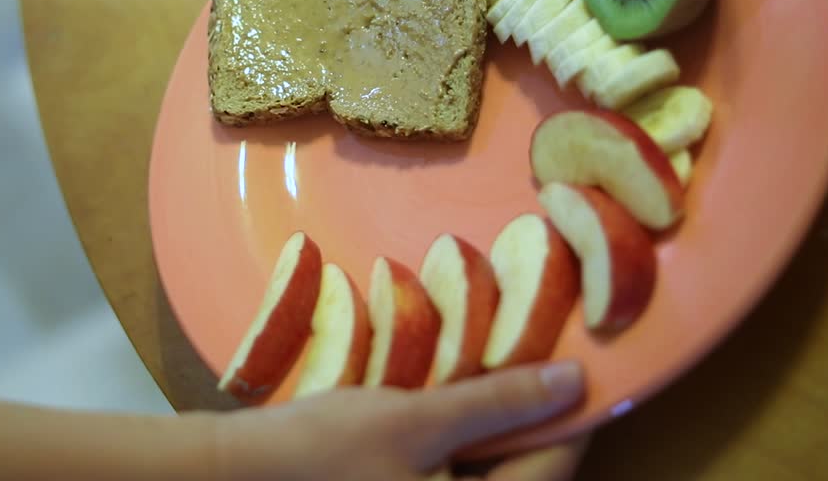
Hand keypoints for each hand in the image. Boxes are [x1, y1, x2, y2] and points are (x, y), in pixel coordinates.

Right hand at [211, 360, 587, 480]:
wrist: (239, 471)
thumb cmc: (324, 450)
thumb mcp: (416, 418)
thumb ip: (497, 401)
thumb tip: (574, 381)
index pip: (551, 469)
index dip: (574, 414)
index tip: (587, 362)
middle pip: (526, 474)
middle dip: (536, 419)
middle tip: (545, 359)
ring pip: (494, 472)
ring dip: (504, 426)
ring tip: (508, 371)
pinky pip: (462, 475)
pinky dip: (470, 441)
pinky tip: (462, 400)